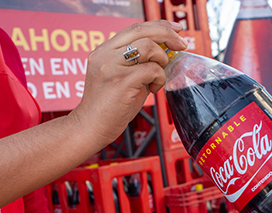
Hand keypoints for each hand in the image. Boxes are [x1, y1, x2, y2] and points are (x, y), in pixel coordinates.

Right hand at [70, 20, 187, 149]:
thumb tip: (166, 53)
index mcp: (104, 50)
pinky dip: (159, 78)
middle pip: (142, 31)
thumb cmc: (108, 108)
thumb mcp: (122, 78)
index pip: (135, 28)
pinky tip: (153, 89)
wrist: (90, 128)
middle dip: (168, 35)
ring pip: (148, 47)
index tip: (175, 30)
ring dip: (161, 61)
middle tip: (181, 45)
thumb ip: (139, 64)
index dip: (159, 26)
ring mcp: (111, 67)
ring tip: (158, 77)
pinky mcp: (121, 82)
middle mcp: (105, 54)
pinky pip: (151, 70)